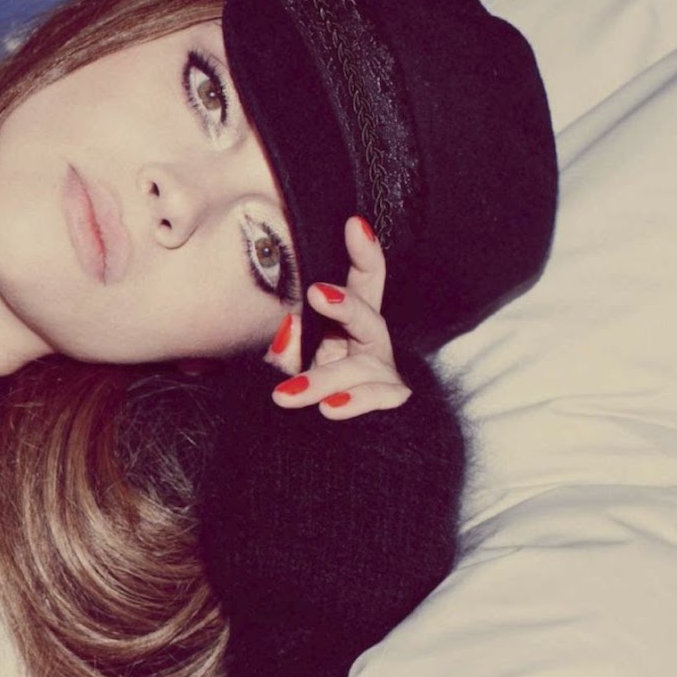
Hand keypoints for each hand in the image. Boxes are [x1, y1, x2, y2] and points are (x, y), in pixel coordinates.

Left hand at [263, 217, 412, 419]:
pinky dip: (355, 403)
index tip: (354, 224)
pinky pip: (377, 399)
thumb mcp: (292, 370)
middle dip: (346, 304)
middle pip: (368, 317)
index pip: (361, 284)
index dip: (364, 254)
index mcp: (347, 327)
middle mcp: (370, 345)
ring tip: (285, 396)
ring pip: (359, 368)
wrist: (337, 452)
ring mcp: (383, 375)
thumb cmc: (311, 399)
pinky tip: (331, 409)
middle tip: (317, 294)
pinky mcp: (391, 405)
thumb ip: (286, 351)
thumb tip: (285, 328)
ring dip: (321, 380)